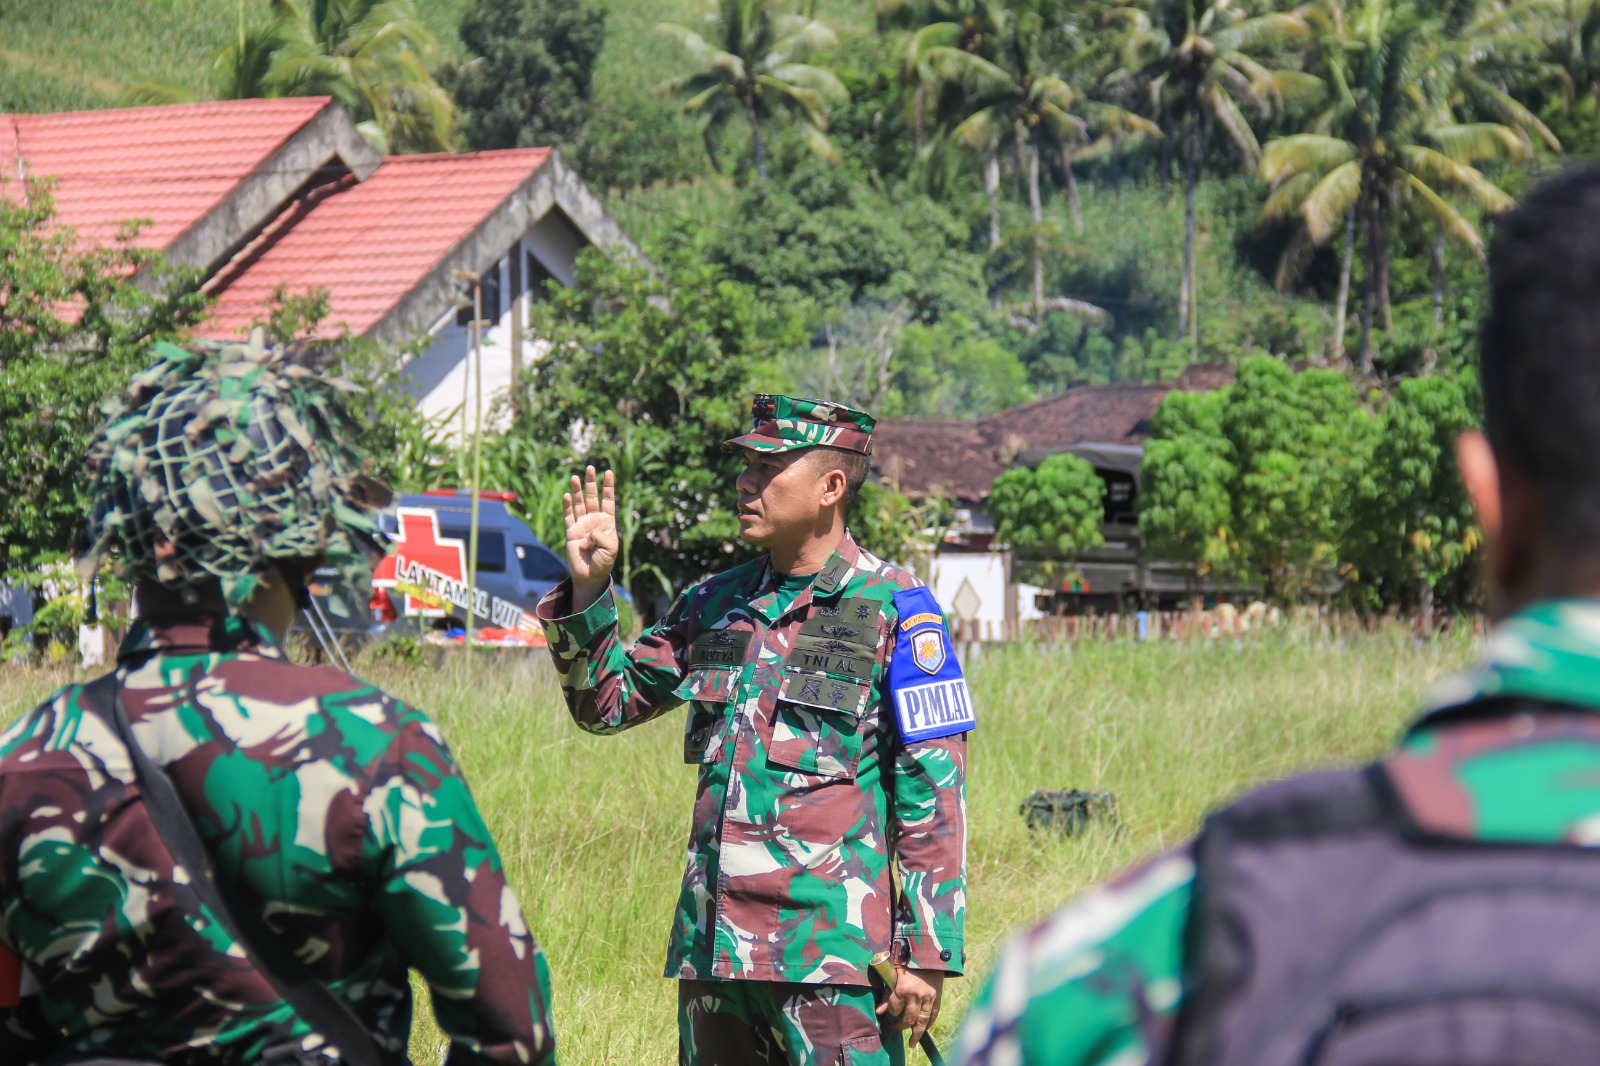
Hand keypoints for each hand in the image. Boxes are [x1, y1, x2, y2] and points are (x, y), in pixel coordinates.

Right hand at [563, 466, 617, 609]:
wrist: (590, 575)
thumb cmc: (604, 561)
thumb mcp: (611, 547)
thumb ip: (601, 535)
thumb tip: (587, 530)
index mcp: (607, 522)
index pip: (608, 500)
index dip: (608, 487)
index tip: (609, 472)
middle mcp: (594, 520)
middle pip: (592, 497)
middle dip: (591, 483)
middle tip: (591, 468)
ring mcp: (581, 525)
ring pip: (579, 503)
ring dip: (577, 491)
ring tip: (575, 477)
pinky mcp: (570, 531)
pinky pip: (568, 516)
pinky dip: (567, 506)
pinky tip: (566, 495)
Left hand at [876, 966, 943, 1048]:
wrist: (928, 953)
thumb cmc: (906, 960)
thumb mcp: (893, 974)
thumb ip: (887, 993)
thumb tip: (879, 1012)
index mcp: (903, 989)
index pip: (894, 1009)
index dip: (890, 1012)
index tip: (889, 1011)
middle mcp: (916, 996)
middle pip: (907, 1019)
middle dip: (899, 1026)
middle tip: (893, 1029)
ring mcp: (928, 998)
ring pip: (921, 1022)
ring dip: (916, 1034)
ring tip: (911, 1043)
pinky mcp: (937, 998)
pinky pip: (932, 1016)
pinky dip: (928, 1024)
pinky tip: (923, 1029)